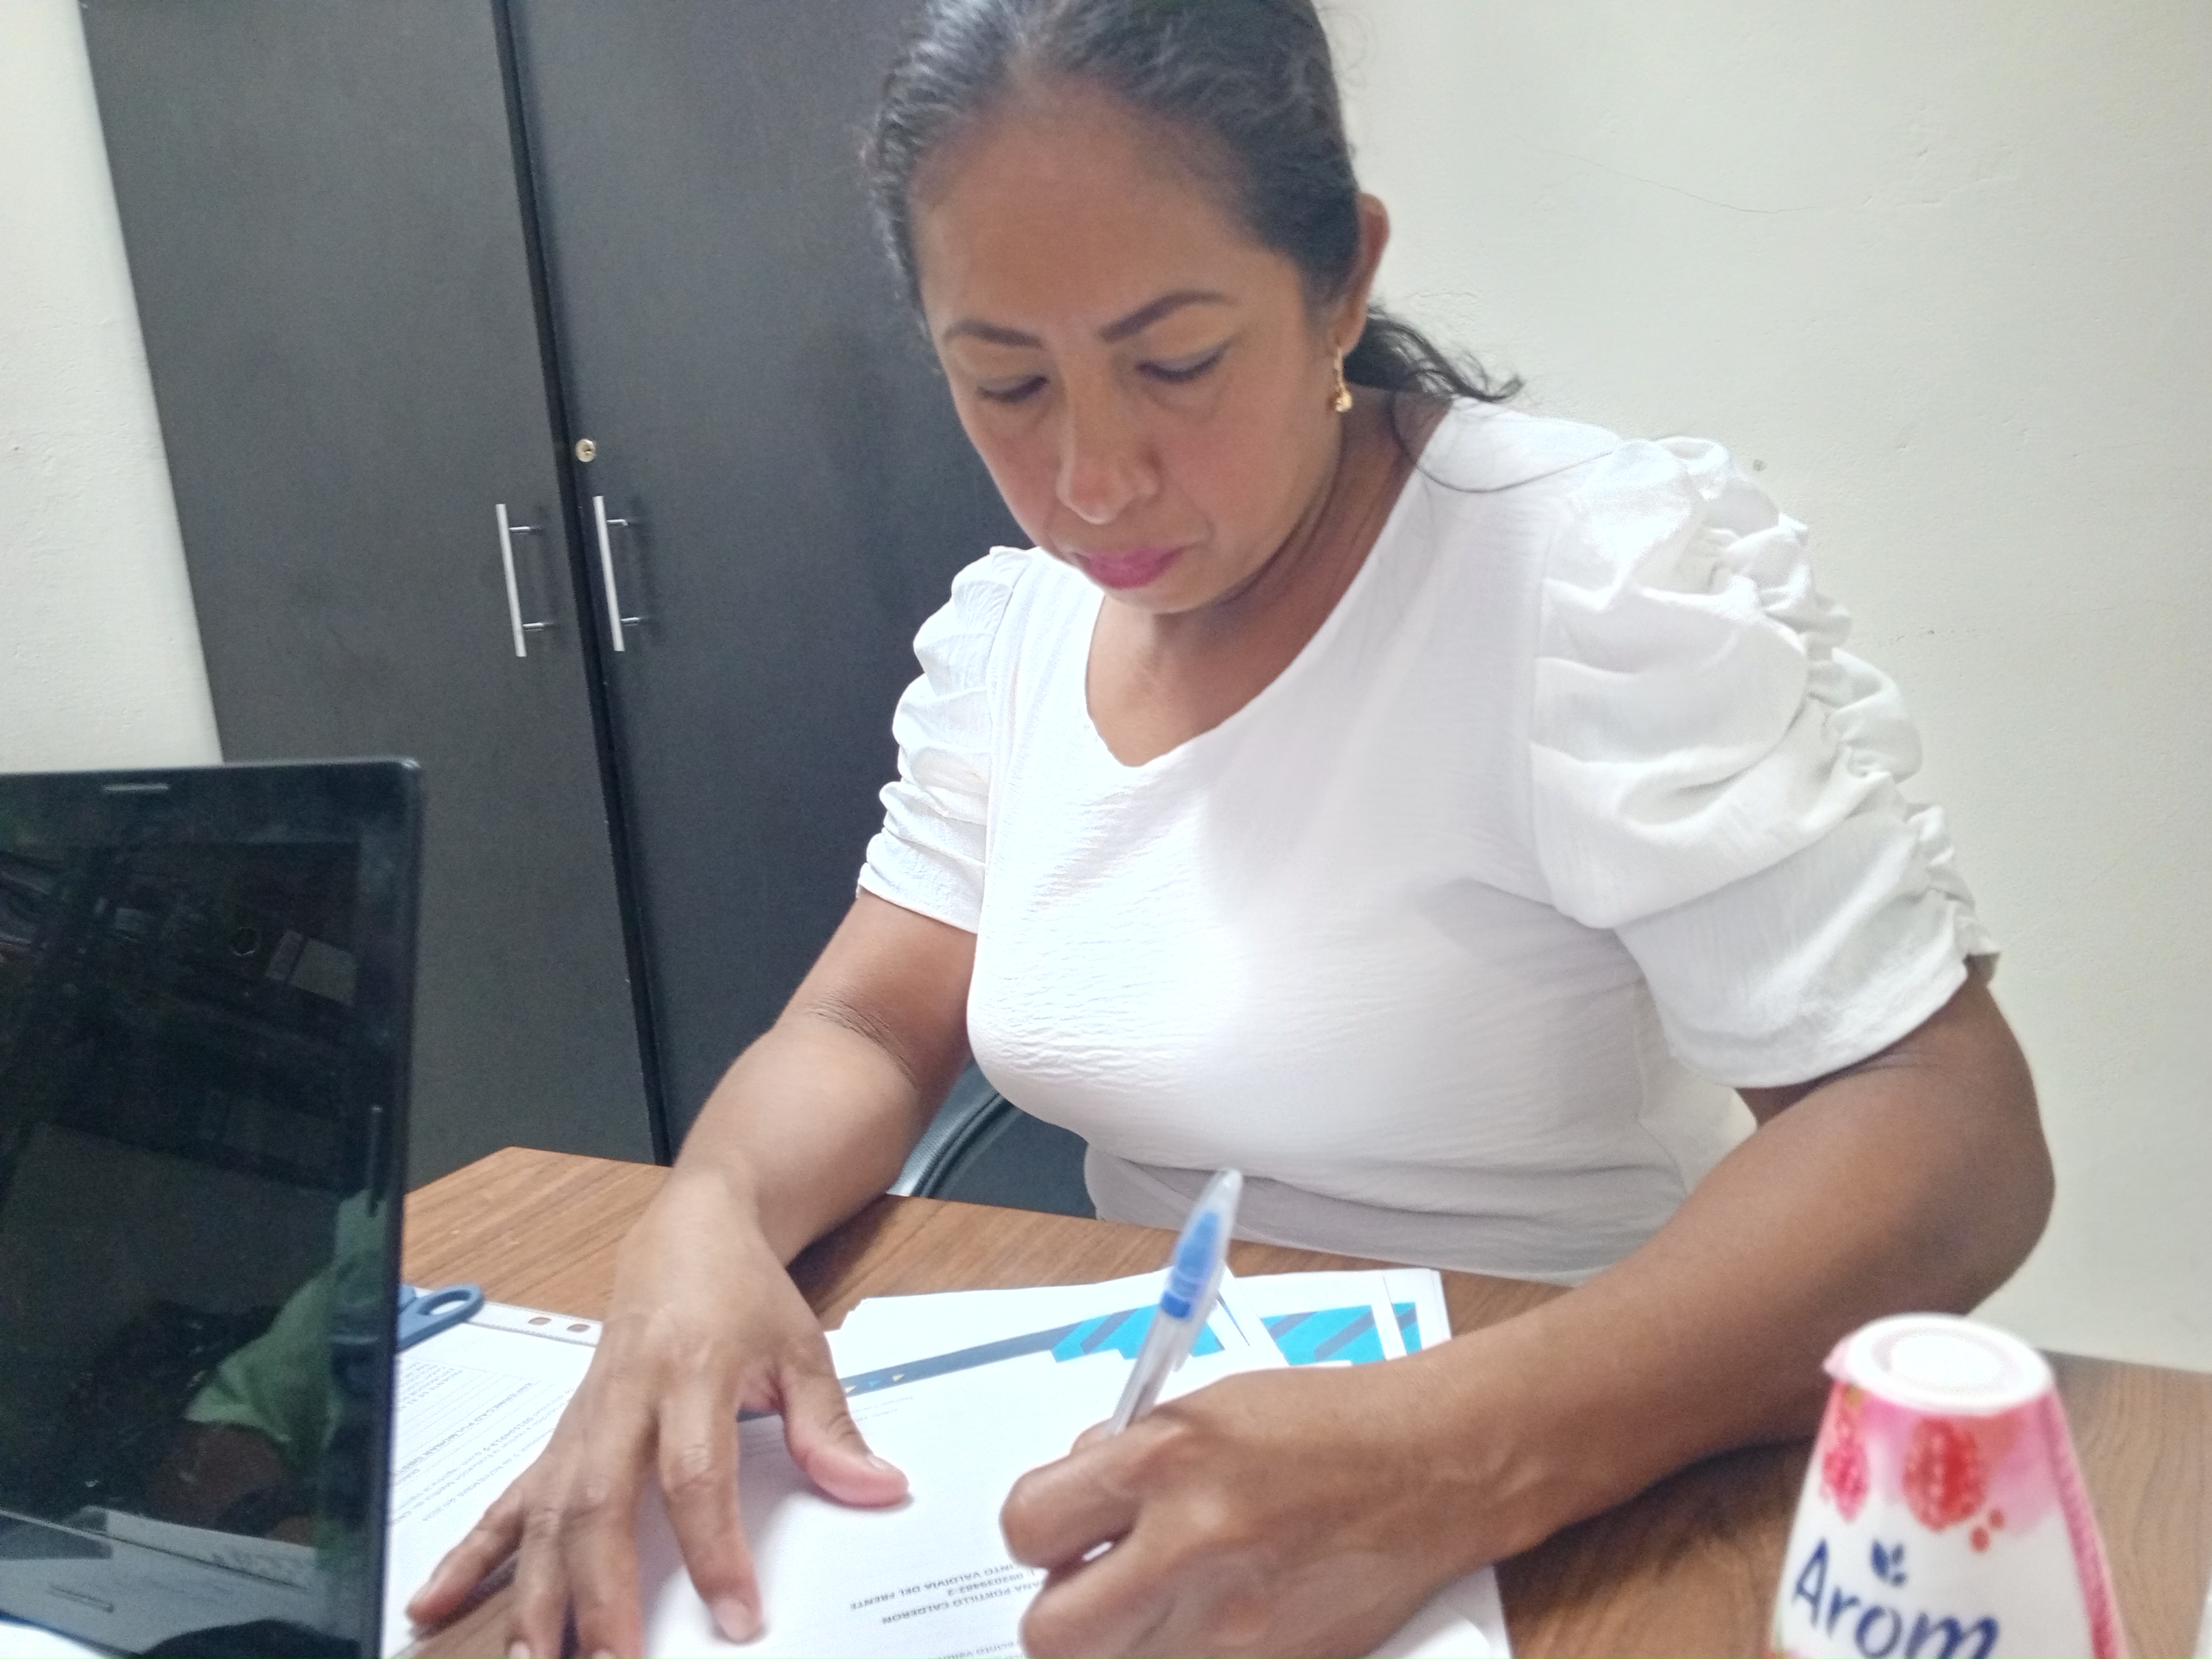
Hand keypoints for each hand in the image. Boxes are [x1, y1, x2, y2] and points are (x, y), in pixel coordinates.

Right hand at [402, 1167, 907, 1657]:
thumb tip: (879, 1489)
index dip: (713, 1549)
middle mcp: (625, 1397)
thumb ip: (832, 1428)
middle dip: (602, 1592)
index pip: (695, 1473)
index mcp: (691, 1369)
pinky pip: (510, 1497)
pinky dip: (472, 1553)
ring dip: (535, 1591)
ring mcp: (584, 1419)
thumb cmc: (743, 1292)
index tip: (736, 1616)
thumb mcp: (802, 1348)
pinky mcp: (561, 1434)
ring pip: (548, 1511)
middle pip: (602, 1502)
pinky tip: (434, 1601)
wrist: (687, 1233)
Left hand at [1000, 1356, 1487, 1658]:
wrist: (1429, 1467)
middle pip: (1052, 1634)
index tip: (1059, 1526)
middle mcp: (1193, 1548)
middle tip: (1092, 1579)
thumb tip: (1069, 1499)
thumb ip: (1125, 1456)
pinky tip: (1207, 1614)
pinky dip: (1178, 1651)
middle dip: (1060, 1609)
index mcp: (1167, 1461)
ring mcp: (1234, 1624)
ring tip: (1155, 1597)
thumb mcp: (1203, 1406)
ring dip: (1117, 1640)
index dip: (1035, 1529)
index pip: (1027, 1527)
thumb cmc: (1321, 1425)